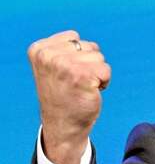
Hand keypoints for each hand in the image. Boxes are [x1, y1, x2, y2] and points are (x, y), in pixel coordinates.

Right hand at [27, 30, 110, 163]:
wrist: (63, 126)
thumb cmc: (63, 95)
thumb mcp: (53, 67)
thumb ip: (62, 50)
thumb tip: (81, 41)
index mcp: (39, 50)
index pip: (74, 37)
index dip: (77, 56)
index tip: (65, 74)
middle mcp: (49, 55)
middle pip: (89, 46)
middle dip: (89, 64)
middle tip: (75, 83)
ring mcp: (64, 65)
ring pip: (99, 57)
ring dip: (97, 73)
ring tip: (82, 87)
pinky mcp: (81, 76)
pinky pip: (106, 70)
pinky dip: (104, 81)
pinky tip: (90, 92)